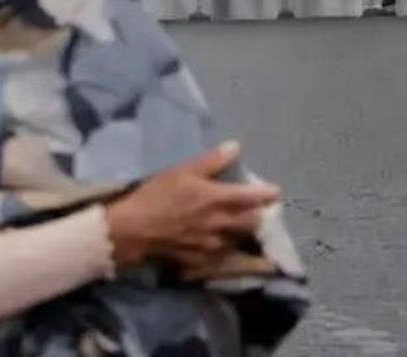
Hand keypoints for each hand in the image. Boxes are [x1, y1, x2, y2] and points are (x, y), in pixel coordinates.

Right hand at [103, 142, 281, 271]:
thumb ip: (213, 161)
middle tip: (259, 211)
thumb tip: (237, 146)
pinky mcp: (198, 260)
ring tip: (241, 228)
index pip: (252, 197)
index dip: (268, 194)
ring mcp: (210, 245)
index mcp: (217, 199)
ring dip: (242, 234)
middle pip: (251, 223)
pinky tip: (221, 246)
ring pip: (237, 240)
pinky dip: (224, 250)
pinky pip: (219, 257)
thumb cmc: (156, 195)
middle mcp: (219, 224)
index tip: (276, 192)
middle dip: (258, 216)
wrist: (131, 230)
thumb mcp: (184, 171)